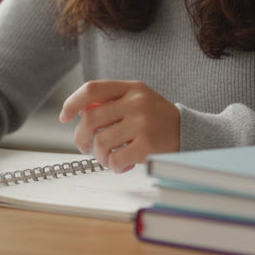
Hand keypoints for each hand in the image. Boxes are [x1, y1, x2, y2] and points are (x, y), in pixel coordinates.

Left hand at [58, 80, 179, 172]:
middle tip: (85, 147)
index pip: (92, 89)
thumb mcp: (138, 100)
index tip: (64, 117)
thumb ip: (111, 102)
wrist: (191, 133)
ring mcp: (142, 123)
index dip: (72, 103)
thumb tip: (79, 111)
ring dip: (99, 156)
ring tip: (108, 159)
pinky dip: (114, 166)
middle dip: (81, 137)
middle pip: (90, 119)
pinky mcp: (148, 145)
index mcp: (131, 88)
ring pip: (101, 142)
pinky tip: (122, 165)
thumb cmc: (157, 120)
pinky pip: (116, 159)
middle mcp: (135, 102)